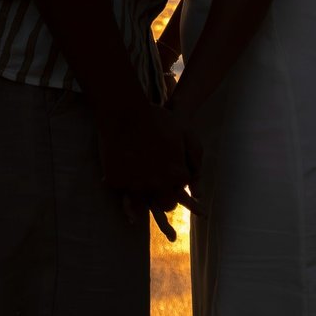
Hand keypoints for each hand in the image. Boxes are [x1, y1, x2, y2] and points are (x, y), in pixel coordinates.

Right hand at [94, 101, 194, 222]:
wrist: (124, 111)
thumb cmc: (156, 118)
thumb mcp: (184, 132)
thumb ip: (194, 156)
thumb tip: (197, 176)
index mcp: (177, 174)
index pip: (182, 190)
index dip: (176, 183)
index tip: (171, 177)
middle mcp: (159, 184)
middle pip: (166, 203)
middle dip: (164, 196)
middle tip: (158, 188)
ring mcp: (137, 185)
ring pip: (143, 204)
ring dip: (143, 196)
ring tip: (139, 183)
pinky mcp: (117, 182)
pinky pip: (121, 191)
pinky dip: (122, 185)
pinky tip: (121, 172)